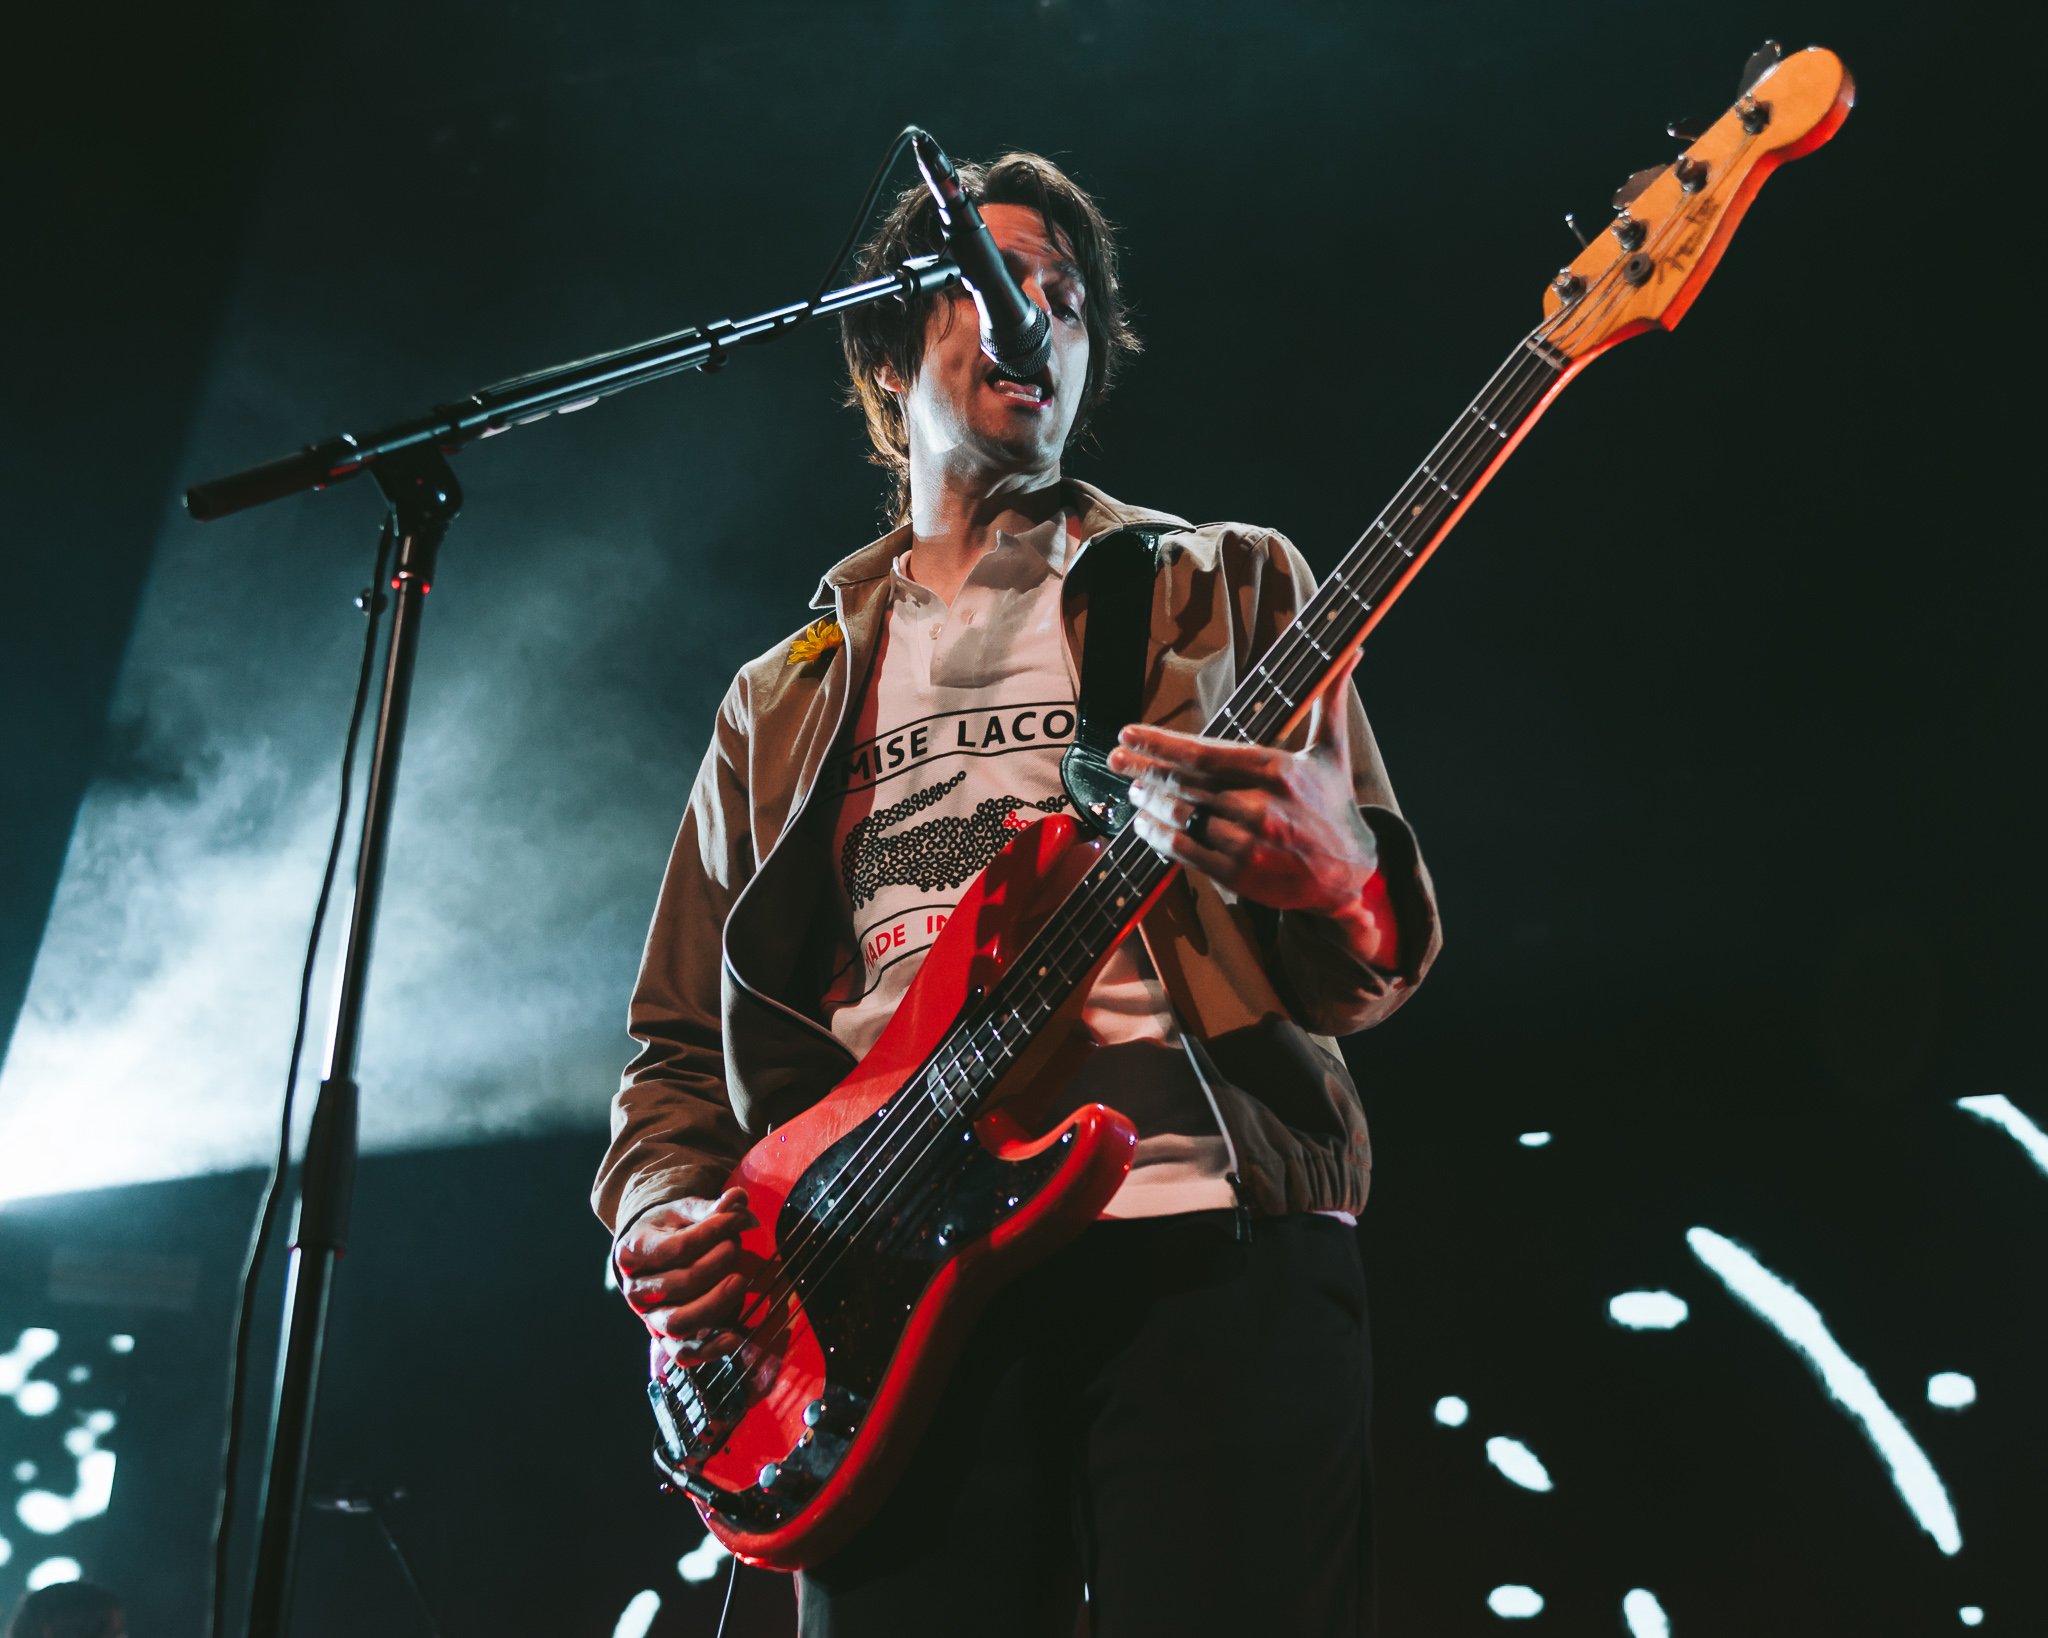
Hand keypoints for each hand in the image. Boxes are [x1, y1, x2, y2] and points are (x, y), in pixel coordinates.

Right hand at [614, 1187, 755, 1359]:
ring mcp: (648, 1318)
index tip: (738, 1220)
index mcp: (633, 1251)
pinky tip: (735, 1336)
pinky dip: (710, 1350)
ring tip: (740, 1281)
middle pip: (677, 1285)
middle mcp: (635, 1289)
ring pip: (679, 1322)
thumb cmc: (671, 1229)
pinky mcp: (665, 1340)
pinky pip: (683, 1354)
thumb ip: (711, 1209)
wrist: (653, 1251)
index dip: (712, 1232)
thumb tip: (739, 1200)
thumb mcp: (685, 1211)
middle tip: (736, 1246)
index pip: (676, 1247)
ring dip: (715, 1303)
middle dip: (714, 1265)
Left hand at [1109, 652, 1378, 917]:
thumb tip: (1353, 652)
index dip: (1158, 743)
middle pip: (1183, 783)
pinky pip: (1185, 852)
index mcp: (1275, 769)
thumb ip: (1330, 701)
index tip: (1128, 733)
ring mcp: (1247, 842)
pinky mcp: (1238, 874)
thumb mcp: (1333, 751)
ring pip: (1180, 816)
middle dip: (1142, 769)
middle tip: (1115, 759)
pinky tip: (1145, 825)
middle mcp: (1259, 804)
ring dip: (1148, 802)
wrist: (1350, 874)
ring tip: (1132, 791)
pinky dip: (1159, 837)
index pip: (1202, 752)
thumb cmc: (1334, 805)